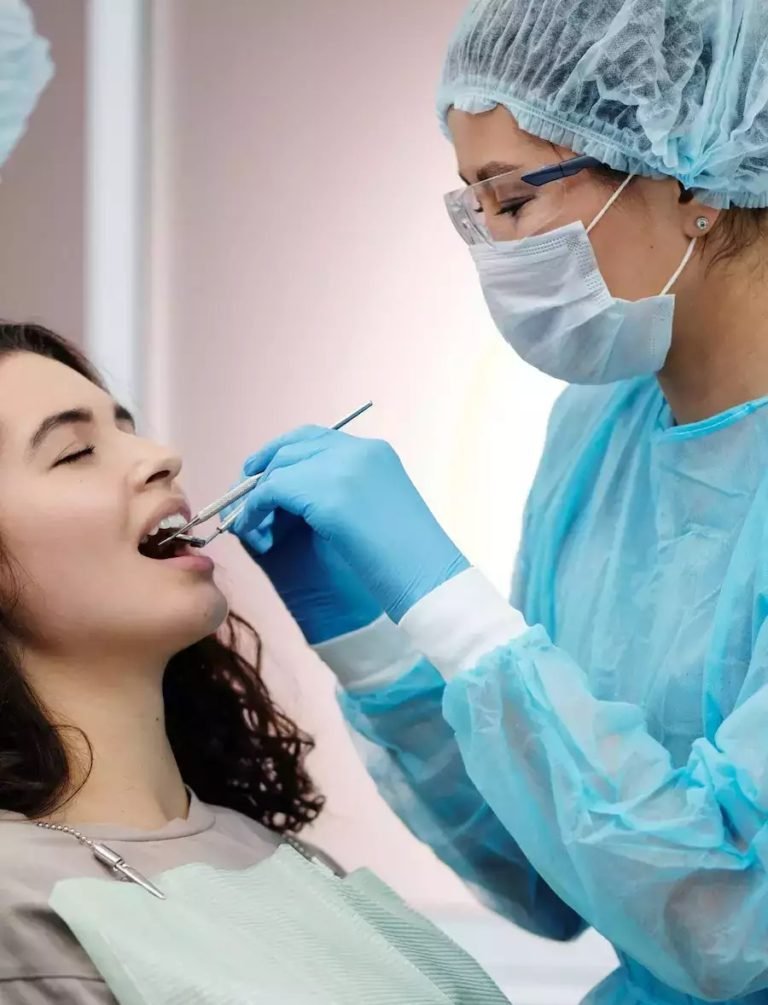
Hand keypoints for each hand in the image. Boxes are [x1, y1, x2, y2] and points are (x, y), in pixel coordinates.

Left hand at [229, 427, 468, 622]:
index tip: (266, 471)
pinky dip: (255, 509)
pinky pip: (271, 491)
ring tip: (247, 518)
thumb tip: (297, 501)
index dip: (287, 451)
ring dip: (257, 493)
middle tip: (245, 491)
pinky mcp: (325, 492)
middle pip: (295, 445)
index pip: (319, 438)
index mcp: (375, 454)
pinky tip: (252, 530)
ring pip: (280, 467)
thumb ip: (343, 496)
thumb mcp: (375, 513)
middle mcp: (358, 452)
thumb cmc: (408, 560)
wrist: (427, 581)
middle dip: (265, 466)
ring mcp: (342, 468)